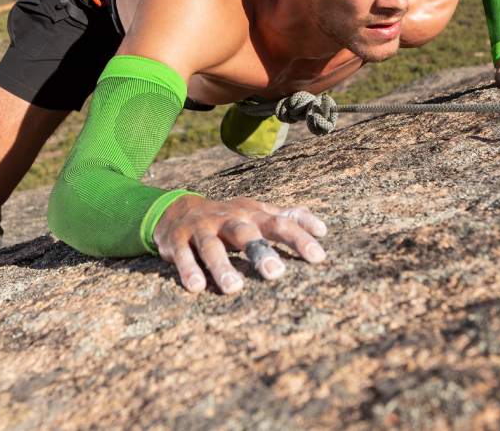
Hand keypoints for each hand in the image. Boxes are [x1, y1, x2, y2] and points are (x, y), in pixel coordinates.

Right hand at [153, 194, 327, 293]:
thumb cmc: (228, 218)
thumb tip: (322, 230)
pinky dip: (188, 269)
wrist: (177, 211)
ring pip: (211, 246)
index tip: (318, 258)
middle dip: (259, 250)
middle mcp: (227, 219)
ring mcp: (201, 228)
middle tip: (275, 274)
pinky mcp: (176, 240)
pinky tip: (197, 288)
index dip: (298, 239)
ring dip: (222, 266)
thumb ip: (289, 218)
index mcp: (251, 214)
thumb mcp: (258, 213)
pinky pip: (182, 254)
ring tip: (234, 288)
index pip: (279, 224)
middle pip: (244, 232)